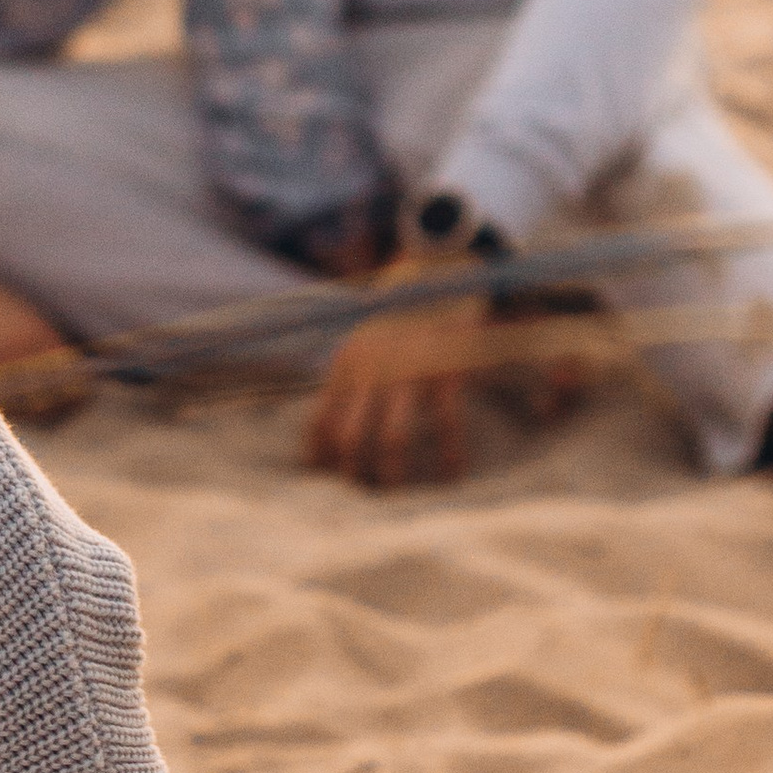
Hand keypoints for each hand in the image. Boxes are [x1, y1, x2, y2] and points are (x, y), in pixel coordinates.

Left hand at [304, 259, 494, 486]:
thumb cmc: (397, 324)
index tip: (325, 482)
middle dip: (354, 473)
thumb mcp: (361, 347)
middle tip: (362, 495)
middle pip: (351, 437)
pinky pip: (446, 423)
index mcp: (346, 364)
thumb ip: (345, 384)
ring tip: (398, 495)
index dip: (321, 457)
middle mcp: (372, 369)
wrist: (439, 277)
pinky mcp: (445, 370)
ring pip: (393, 437)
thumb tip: (322, 439)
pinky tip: (452, 473)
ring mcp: (409, 371)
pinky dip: (449, 453)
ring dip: (394, 472)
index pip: (322, 422)